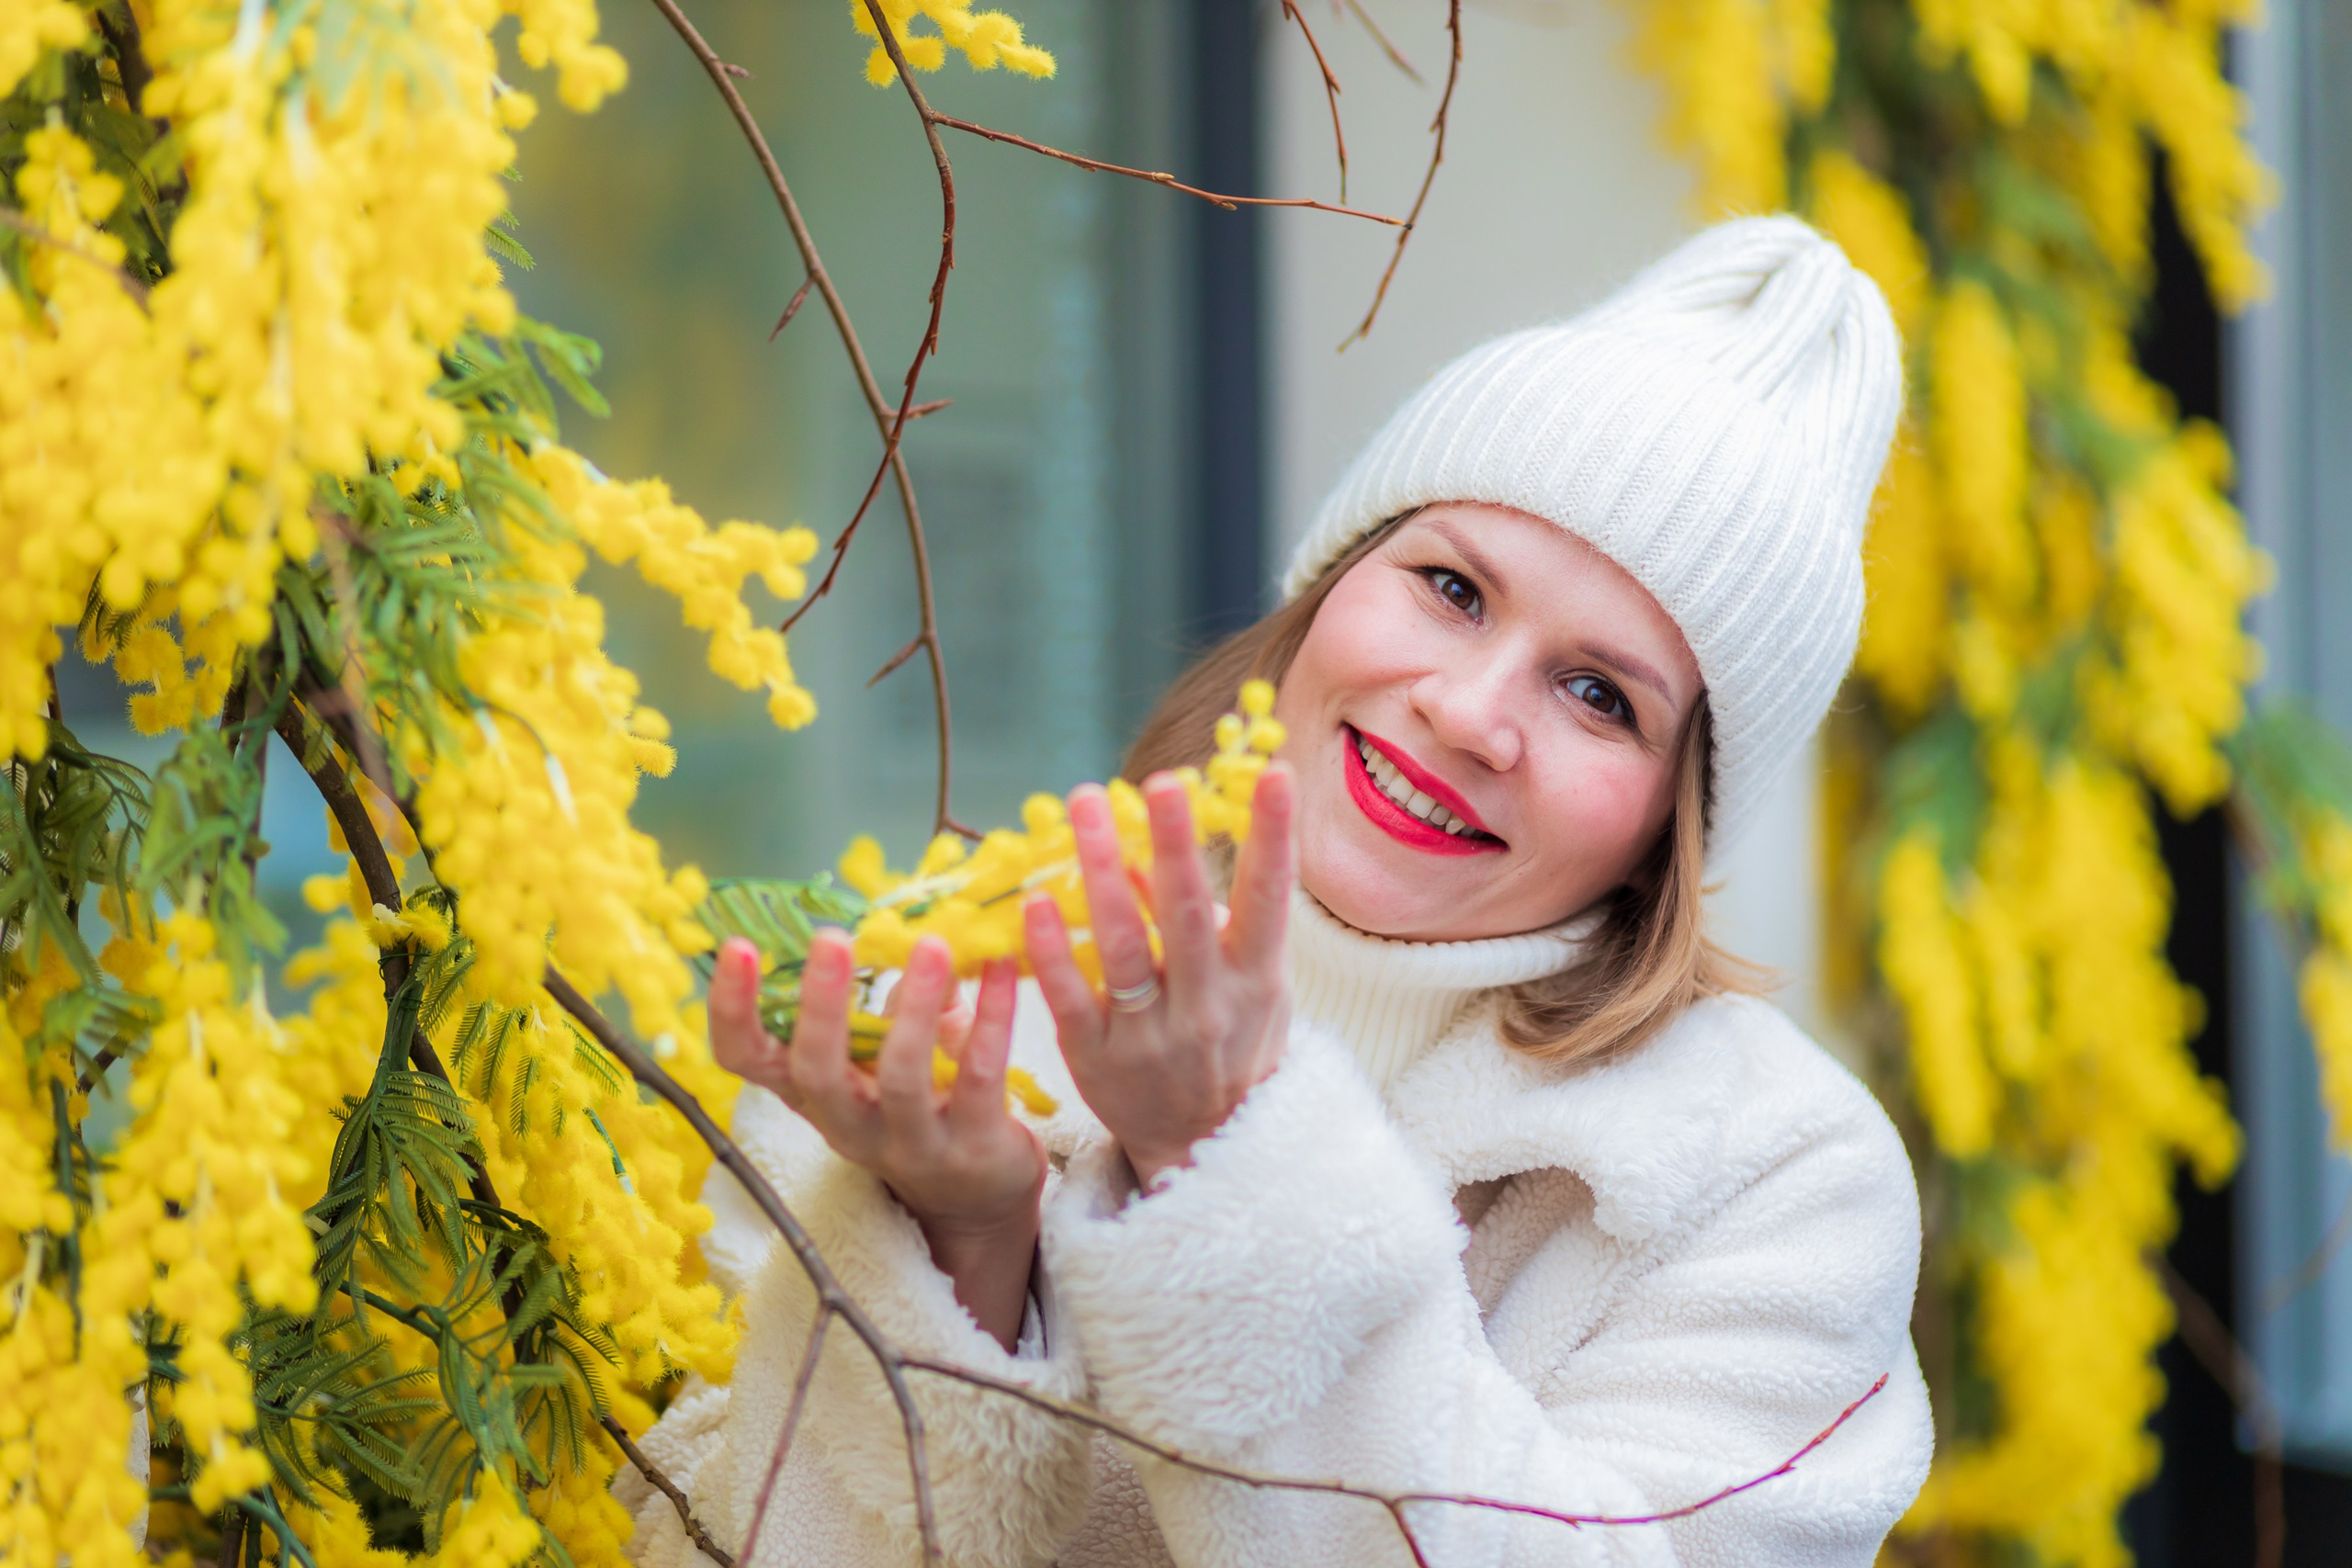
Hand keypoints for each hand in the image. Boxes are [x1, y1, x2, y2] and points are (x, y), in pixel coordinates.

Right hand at [709, 932, 1043, 1347]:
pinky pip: (979, 1079)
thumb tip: (895, 932)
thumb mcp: (882, 1060)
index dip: (732, 1008)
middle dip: (821, 1006)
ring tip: (930, 945)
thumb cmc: (919, 1108)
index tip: (736, 945)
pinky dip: (992, 1019)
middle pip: (816, 1074)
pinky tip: (999, 970)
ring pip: (901, 1079)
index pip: (747, 1060)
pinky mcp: (973, 1149)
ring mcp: (911, 1144)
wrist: (977, 1200)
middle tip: (831, 938)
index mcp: (814, 1094)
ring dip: (913, 1007)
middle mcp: (850, 1125)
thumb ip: (882, 1006)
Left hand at [1026, 764, 1295, 1188]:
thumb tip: (1154, 851)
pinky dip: (1054, 948)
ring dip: (1102, 869)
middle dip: (1176, 843)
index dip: (1275, 837)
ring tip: (1086, 806)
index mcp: (1256, 981)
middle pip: (1187, 914)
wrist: (1203, 1148)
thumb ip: (1213, 921)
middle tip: (1161, 779)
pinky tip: (1038, 900)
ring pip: (1123, 945)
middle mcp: (1208, 1007)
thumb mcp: (1247, 985)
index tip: (1275, 774)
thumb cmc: (1231, 1044)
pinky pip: (1071, 996)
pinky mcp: (1097, 1057)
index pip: (1271, 899)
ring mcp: (1151, 1035)